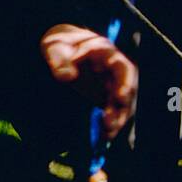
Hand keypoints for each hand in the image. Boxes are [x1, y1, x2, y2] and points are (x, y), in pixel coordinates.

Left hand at [40, 23, 136, 137]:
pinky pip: (112, 111)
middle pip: (126, 90)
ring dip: (117, 119)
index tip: (121, 97)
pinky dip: (110, 124)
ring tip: (107, 134)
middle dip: (121, 108)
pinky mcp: (106, 97)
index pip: (122, 68)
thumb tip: (66, 77)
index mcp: (106, 53)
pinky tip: (104, 136)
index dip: (125, 83)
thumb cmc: (60, 45)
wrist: (60, 50)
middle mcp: (114, 70)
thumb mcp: (55, 48)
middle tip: (109, 122)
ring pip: (121, 104)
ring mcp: (112, 84)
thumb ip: (60, 61)